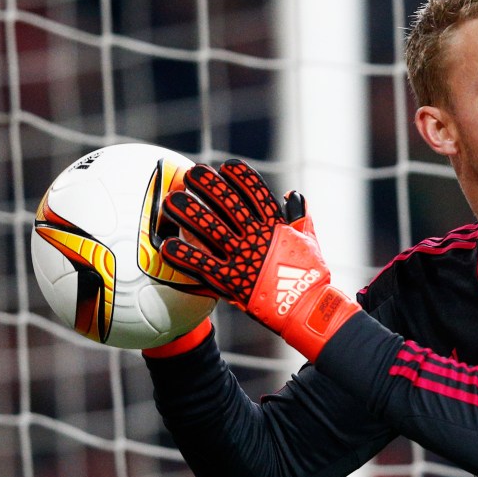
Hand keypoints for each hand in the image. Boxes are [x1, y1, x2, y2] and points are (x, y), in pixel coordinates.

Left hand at [159, 159, 360, 361]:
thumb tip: (293, 194)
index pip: (257, 194)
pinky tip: (167, 246)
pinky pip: (202, 265)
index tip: (227, 166)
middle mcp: (257, 238)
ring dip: (189, 213)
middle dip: (209, 186)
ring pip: (209, 229)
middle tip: (192, 174)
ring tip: (172, 201)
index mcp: (276, 227)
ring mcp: (243, 258)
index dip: (241, 178)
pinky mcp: (231, 281)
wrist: (307, 310)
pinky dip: (184, 256)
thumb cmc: (310, 277)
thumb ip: (300, 216)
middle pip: (228, 204)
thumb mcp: (309, 241)